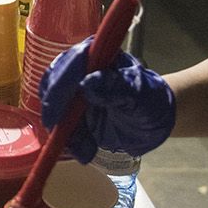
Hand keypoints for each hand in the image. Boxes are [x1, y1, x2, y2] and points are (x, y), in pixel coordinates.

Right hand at [39, 40, 174, 162]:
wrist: (154, 122)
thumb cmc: (151, 103)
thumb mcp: (140, 96)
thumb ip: (117, 87)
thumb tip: (86, 84)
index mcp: (99, 56)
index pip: (72, 63)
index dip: (60, 85)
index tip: (55, 110)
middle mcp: (81, 69)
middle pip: (54, 81)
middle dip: (55, 108)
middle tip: (57, 130)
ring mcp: (74, 90)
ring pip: (53, 104)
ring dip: (63, 128)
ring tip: (85, 148)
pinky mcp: (71, 111)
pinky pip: (60, 124)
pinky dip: (69, 140)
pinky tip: (85, 151)